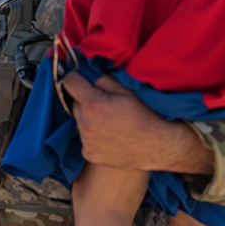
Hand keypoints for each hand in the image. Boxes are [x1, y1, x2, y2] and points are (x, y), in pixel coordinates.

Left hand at [60, 72, 212, 173]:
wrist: (155, 146)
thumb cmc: (142, 114)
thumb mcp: (125, 90)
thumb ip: (102, 78)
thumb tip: (85, 72)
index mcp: (92, 104)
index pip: (69, 82)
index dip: (76, 78)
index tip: (83, 81)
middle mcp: (84, 123)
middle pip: (75, 103)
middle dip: (85, 100)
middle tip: (104, 105)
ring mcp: (85, 141)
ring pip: (79, 121)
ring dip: (89, 119)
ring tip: (109, 122)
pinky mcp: (88, 153)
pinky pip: (85, 139)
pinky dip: (93, 136)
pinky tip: (109, 136)